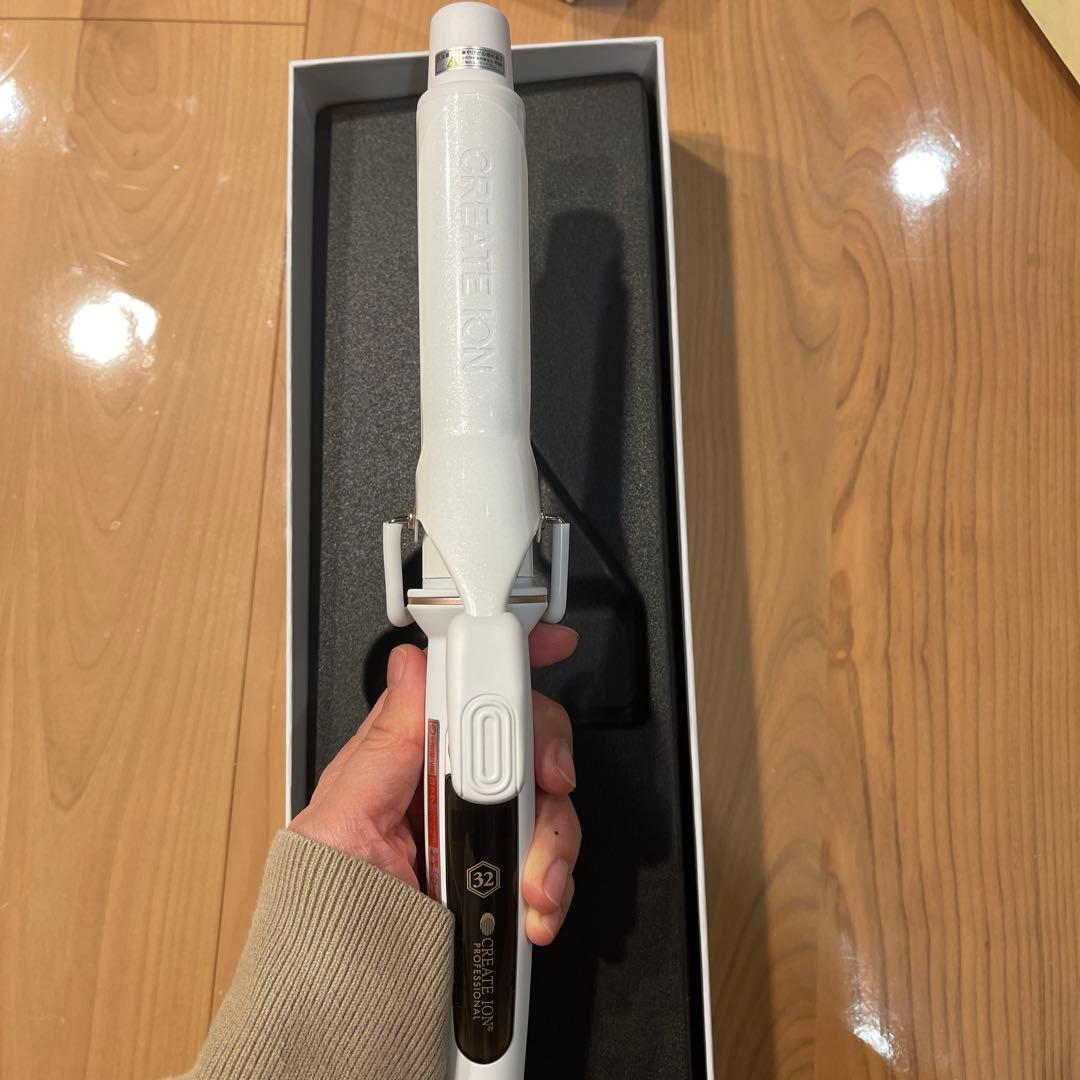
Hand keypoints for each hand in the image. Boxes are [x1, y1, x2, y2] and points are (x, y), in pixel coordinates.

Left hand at [288, 624, 580, 945]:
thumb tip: (410, 665)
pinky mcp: (505, 878)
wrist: (347, 999)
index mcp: (406, 759)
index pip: (463, 688)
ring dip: (553, 838)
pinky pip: (554, 861)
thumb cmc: (324, 911)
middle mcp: (448, 789)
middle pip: (522, 738)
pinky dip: (556, 883)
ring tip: (530, 882)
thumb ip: (384, 741)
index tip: (548, 644)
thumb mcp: (341, 817)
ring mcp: (481, 832)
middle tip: (543, 781)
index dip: (508, 661)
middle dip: (543, 758)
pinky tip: (533, 909)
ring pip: (549, 800)